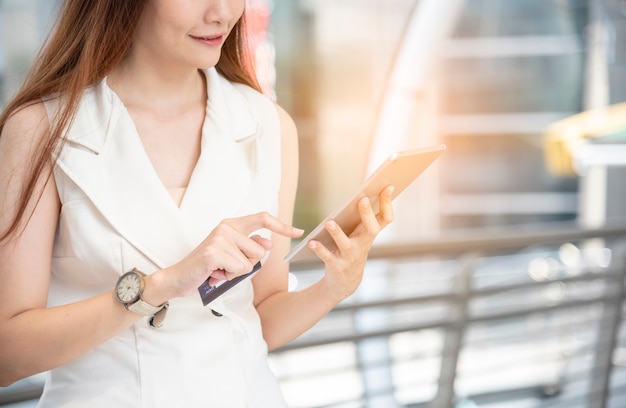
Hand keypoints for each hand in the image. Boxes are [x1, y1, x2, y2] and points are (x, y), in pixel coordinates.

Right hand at [146, 212, 302, 301]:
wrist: (179, 277)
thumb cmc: (207, 267)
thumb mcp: (232, 255)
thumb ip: (250, 246)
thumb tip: (268, 242)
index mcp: (231, 225)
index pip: (262, 218)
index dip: (282, 226)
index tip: (298, 232)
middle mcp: (226, 227)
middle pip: (260, 250)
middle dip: (247, 264)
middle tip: (226, 267)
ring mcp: (220, 238)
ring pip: (250, 262)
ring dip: (237, 273)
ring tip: (219, 270)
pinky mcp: (215, 252)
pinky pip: (240, 269)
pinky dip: (229, 277)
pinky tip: (214, 274)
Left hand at [308, 185, 394, 299]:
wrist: (345, 281)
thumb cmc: (352, 250)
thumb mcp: (360, 235)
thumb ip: (363, 218)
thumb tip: (364, 192)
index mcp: (370, 235)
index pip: (386, 218)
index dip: (388, 203)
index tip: (388, 186)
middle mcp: (363, 245)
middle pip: (371, 229)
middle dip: (367, 214)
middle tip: (362, 199)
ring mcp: (351, 257)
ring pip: (346, 244)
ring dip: (337, 233)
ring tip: (329, 223)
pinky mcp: (337, 266)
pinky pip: (327, 257)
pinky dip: (319, 249)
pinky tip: (312, 242)